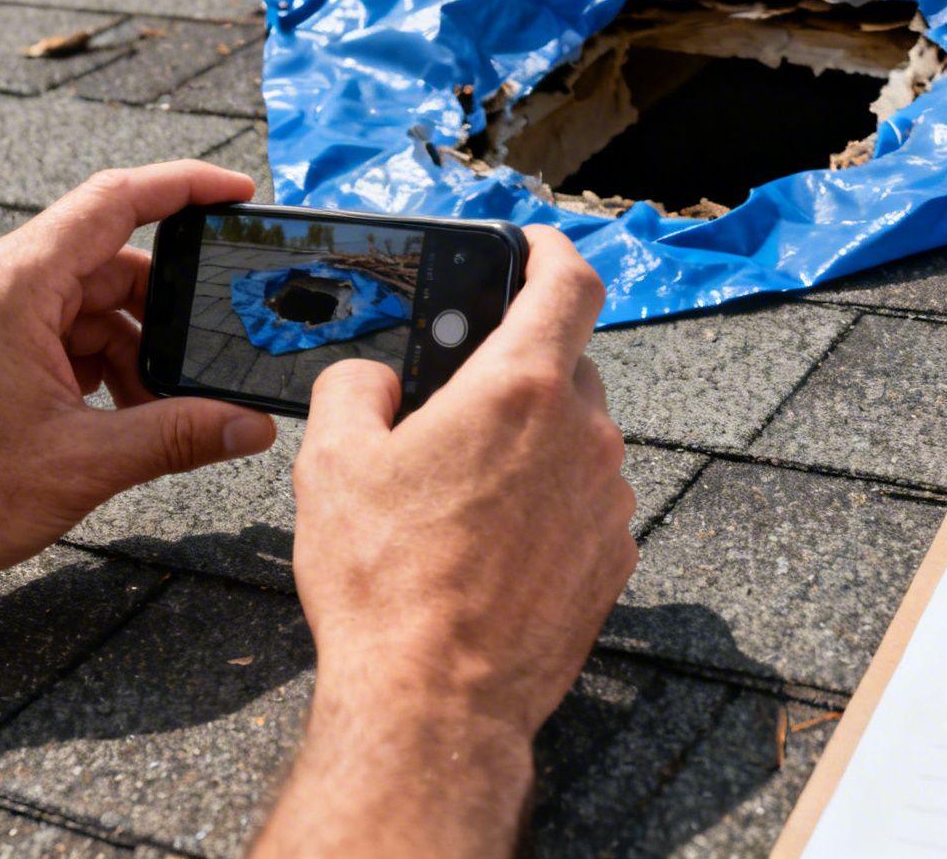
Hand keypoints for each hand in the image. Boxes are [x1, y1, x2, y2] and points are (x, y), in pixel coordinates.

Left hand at [0, 160, 279, 588]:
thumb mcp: (86, 462)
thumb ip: (180, 434)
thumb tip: (250, 426)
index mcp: (12, 286)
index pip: (114, 200)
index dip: (185, 187)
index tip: (236, 193)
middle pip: (107, 260)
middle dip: (164, 314)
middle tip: (206, 359)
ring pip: (85, 301)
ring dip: (131, 348)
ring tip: (155, 412)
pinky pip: (56, 328)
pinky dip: (97, 362)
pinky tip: (117, 414)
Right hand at [253, 226, 634, 858]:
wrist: (435, 703)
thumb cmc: (385, 585)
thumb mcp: (333, 463)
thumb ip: (353, 388)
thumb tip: (369, 379)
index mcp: (520, 389)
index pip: (568, 280)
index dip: (550, 249)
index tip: (530, 244)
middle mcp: (584, 435)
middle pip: (566, 364)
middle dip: (515, 368)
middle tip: (456, 399)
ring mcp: (608, 500)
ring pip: (577, 437)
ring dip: (532, 442)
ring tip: (462, 489)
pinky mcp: (613, 558)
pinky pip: (586, 501)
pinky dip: (549, 501)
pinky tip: (491, 541)